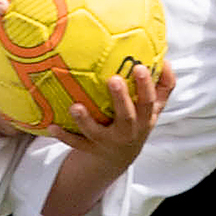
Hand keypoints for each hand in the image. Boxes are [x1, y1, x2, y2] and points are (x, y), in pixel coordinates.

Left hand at [36, 60, 177, 215]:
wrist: (121, 157)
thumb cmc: (138, 121)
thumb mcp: (154, 107)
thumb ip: (163, 83)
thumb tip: (164, 58)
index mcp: (145, 119)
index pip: (149, 101)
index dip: (146, 85)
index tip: (139, 67)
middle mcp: (128, 132)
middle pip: (127, 116)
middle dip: (121, 99)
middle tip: (113, 80)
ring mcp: (108, 142)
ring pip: (96, 132)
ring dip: (85, 120)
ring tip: (75, 106)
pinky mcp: (91, 149)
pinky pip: (76, 143)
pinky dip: (63, 135)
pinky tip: (51, 125)